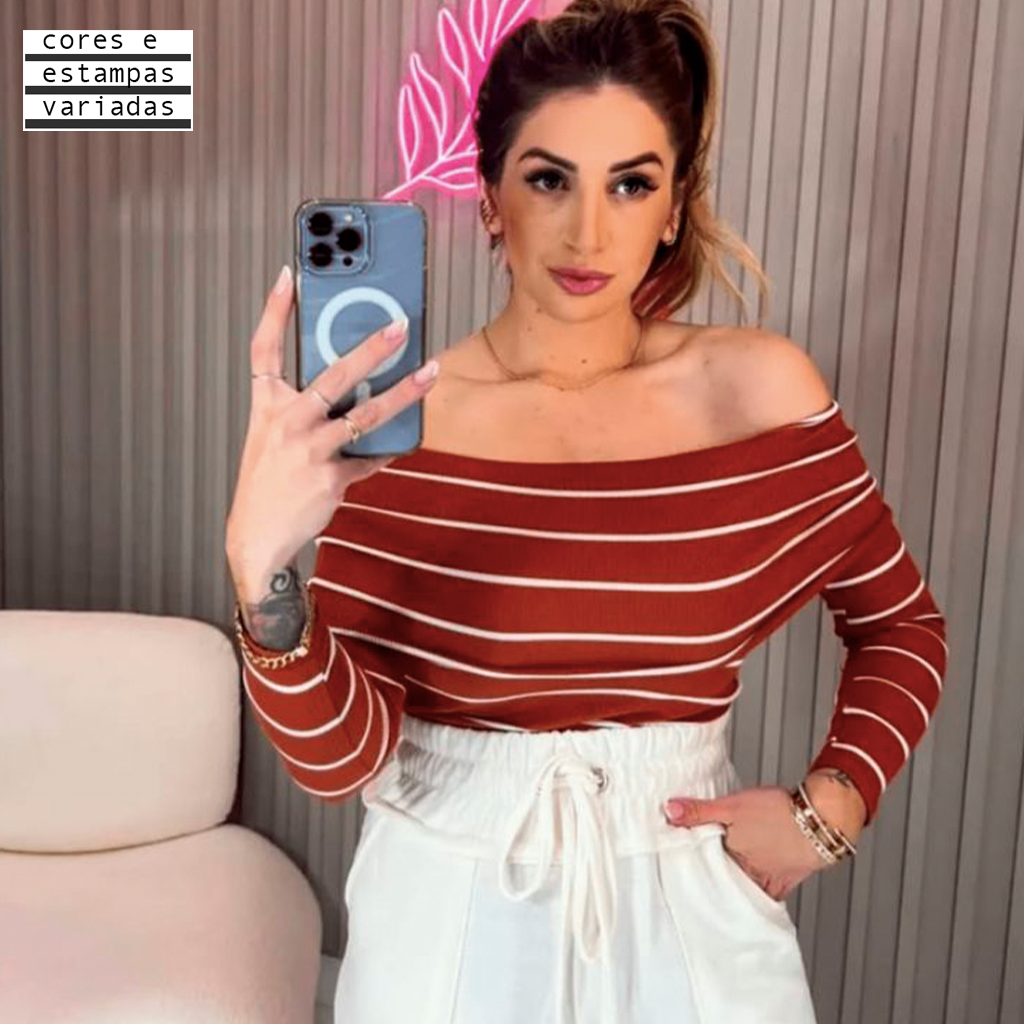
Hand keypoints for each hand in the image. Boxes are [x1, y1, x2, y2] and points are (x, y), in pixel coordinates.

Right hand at [225, 264, 438, 577]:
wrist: (255, 538)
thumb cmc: (266, 483)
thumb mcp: (272, 437)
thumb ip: (304, 409)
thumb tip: (352, 386)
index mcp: (266, 407)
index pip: (264, 349)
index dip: (274, 311)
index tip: (289, 276)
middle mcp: (287, 423)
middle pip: (332, 375)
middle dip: (369, 348)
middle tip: (399, 325)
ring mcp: (310, 451)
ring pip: (366, 415)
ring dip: (403, 393)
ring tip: (430, 373)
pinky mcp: (331, 478)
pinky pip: (371, 457)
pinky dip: (390, 449)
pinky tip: (408, 439)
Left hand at [663, 786, 826, 900]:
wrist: (821, 820)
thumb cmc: (778, 813)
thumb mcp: (732, 806)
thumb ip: (700, 811)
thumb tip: (669, 811)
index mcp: (732, 859)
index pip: (705, 866)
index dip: (694, 863)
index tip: (681, 865)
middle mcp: (749, 875)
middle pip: (724, 879)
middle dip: (712, 877)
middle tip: (697, 878)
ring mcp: (768, 880)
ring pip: (743, 888)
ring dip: (733, 886)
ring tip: (719, 885)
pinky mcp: (786, 881)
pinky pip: (767, 895)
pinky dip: (757, 894)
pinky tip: (750, 893)